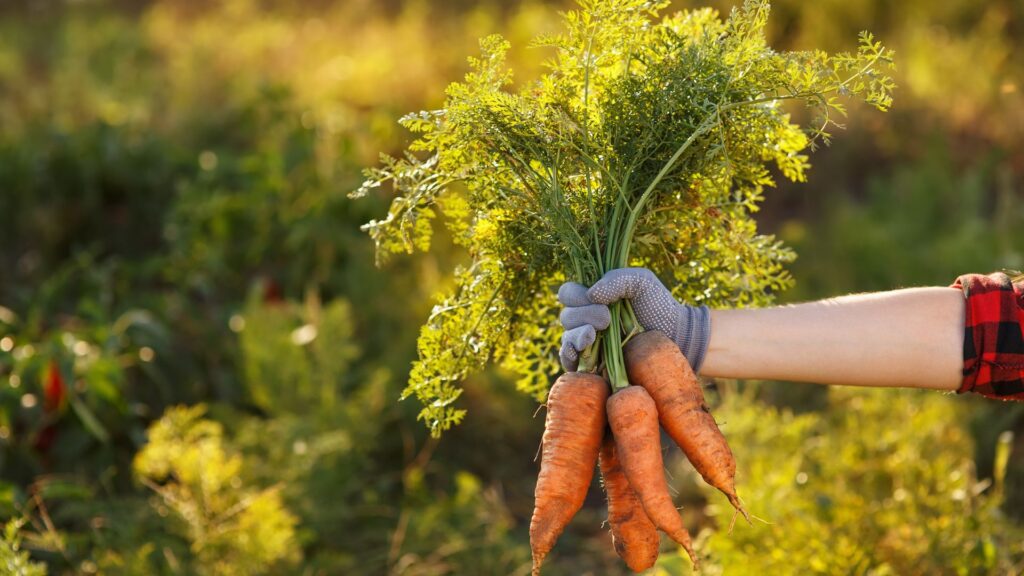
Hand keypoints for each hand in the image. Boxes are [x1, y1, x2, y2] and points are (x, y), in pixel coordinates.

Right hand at [558, 268, 710, 371]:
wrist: (675, 335)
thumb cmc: (658, 305)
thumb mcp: (641, 281)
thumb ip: (617, 279)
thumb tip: (591, 294)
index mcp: (592, 297)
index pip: (567, 293)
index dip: (576, 295)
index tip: (598, 300)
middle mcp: (586, 318)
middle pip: (566, 316)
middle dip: (584, 315)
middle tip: (607, 319)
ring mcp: (589, 342)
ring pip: (567, 338)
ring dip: (576, 335)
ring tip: (593, 335)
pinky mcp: (593, 363)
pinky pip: (570, 361)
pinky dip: (569, 357)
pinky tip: (578, 355)